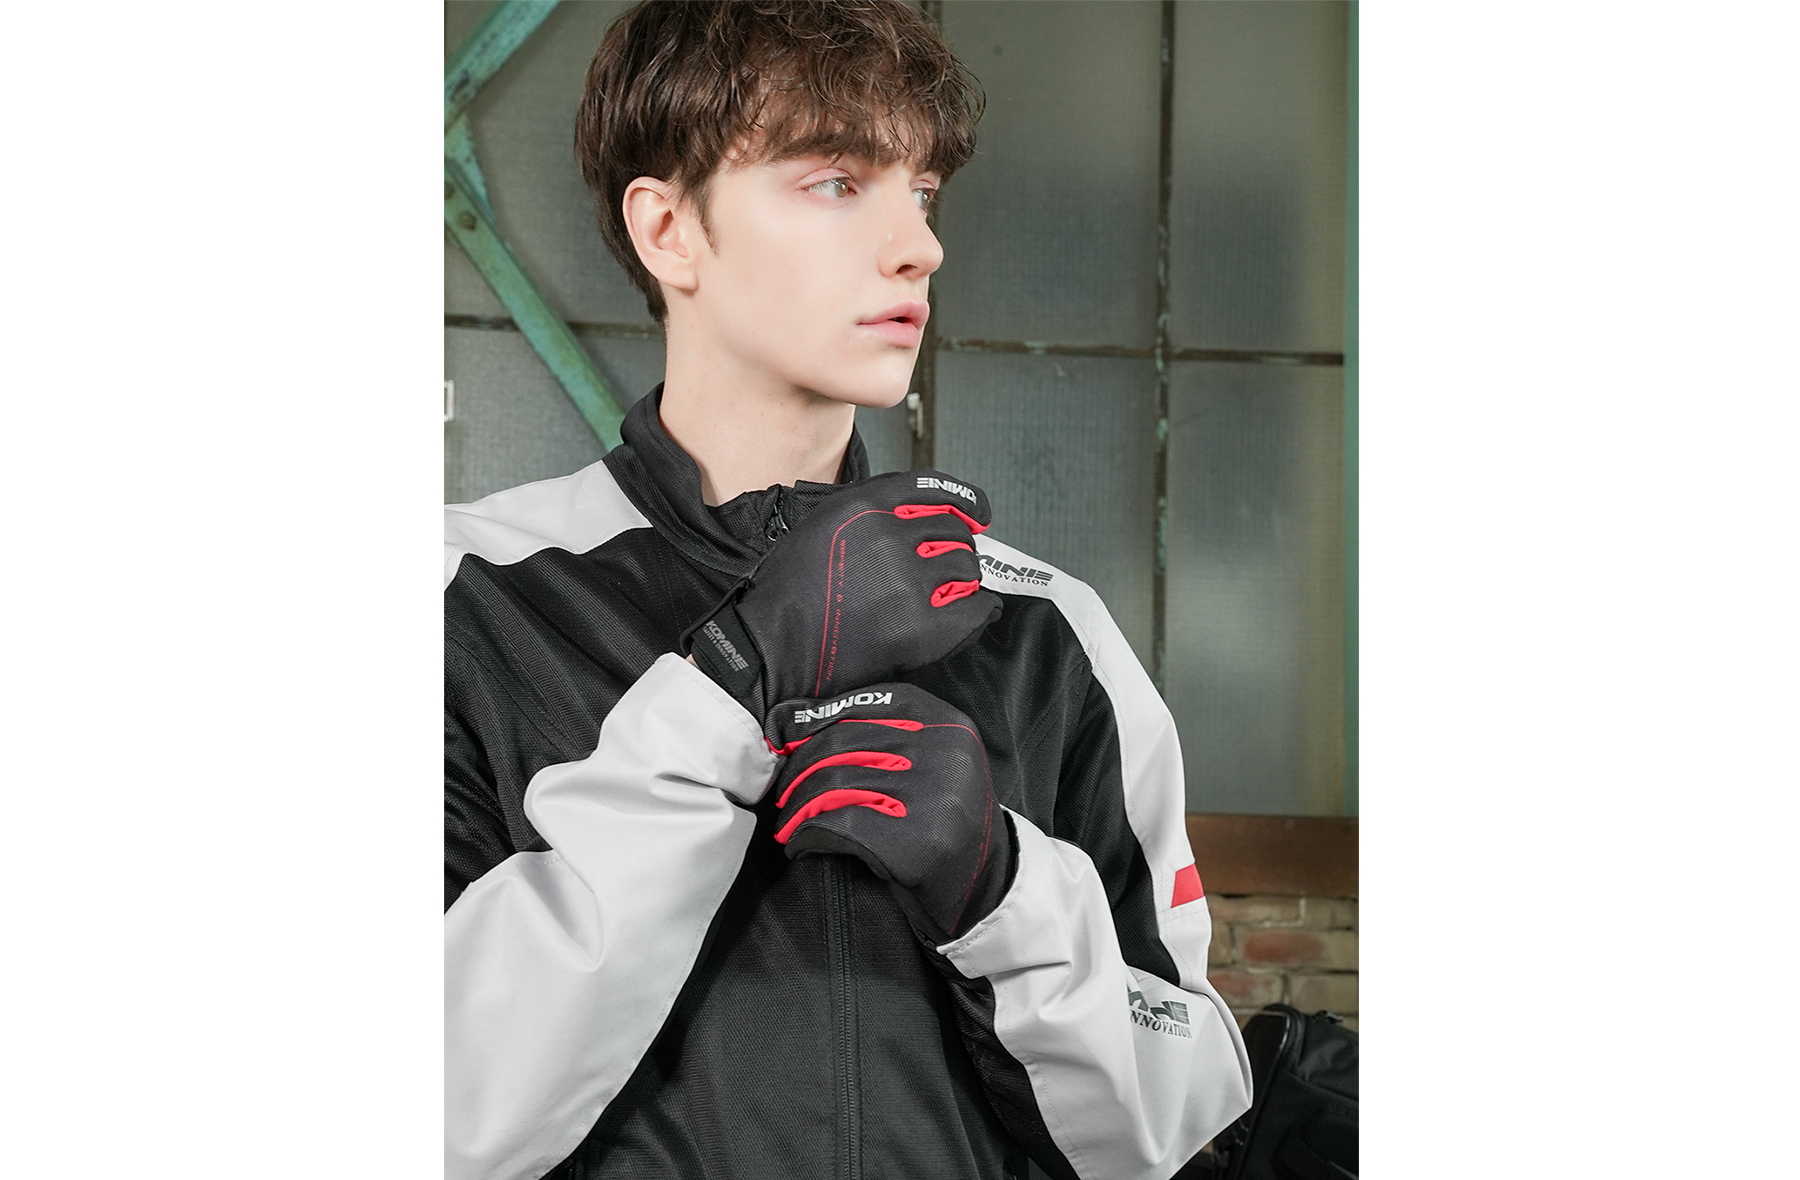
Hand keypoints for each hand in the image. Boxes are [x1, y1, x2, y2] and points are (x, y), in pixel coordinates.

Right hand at [684, 471, 1001, 717]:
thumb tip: (913, 516)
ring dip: (962, 580)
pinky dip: (977, 609)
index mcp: (864, 505)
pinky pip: (975, 606)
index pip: (934, 489)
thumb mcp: (819, 525)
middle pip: (955, 530)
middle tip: (947, 567)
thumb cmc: (787, 594)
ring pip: (966, 566)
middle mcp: (891, 536)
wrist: (773, 648)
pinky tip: (967, 614)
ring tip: (945, 595)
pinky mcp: (921, 625)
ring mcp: (909, 581)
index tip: (977, 512)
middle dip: (956, 547)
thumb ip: (866, 513)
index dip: (964, 501)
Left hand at [765, 682, 1013, 944]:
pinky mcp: (917, 843)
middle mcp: (945, 752)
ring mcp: (934, 797)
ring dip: (796, 809)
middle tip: (782, 795)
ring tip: (788, 824)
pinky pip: (836, 826)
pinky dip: (807, 835)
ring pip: (832, 785)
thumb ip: (884, 732)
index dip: (813, 722)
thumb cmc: (942, 818)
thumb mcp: (934, 761)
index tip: (785, 743)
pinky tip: (801, 845)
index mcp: (948, 723)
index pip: (862, 706)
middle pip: (840, 744)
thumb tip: (792, 718)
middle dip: (797, 772)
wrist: (985, 887)